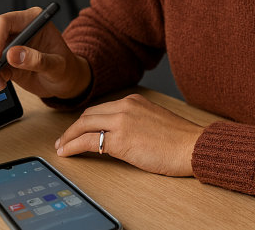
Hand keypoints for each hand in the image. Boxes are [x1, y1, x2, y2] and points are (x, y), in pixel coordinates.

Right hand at [0, 6, 90, 99]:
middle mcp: (19, 29)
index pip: (6, 22)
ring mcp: (11, 44)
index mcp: (33, 21)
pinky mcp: (6, 59)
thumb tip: (12, 55)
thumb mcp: (57, 65)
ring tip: (0, 80)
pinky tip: (2, 83)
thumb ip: (37, 59)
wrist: (65, 81)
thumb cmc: (66, 68)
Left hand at [54, 94, 201, 176]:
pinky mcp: (119, 140)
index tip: (78, 129)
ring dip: (68, 137)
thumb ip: (135, 121)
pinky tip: (67, 153)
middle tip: (64, 139)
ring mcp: (121, 122)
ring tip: (61, 147)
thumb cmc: (180, 139)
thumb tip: (121, 134)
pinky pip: (87, 142)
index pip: (101, 109)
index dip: (86, 120)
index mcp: (133, 101)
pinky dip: (72, 146)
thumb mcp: (154, 120)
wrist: (192, 146)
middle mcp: (125, 107)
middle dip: (73, 128)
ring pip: (84, 125)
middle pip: (88, 115)